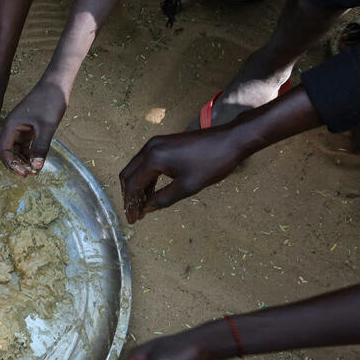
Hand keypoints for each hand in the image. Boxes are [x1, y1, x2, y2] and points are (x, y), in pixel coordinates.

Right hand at [0, 80, 66, 175]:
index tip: (23, 172)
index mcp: (10, 126)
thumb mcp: (47, 127)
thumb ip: (40, 147)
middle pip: (8, 152)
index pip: (3, 151)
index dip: (11, 164)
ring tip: (34, 170)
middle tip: (29, 174)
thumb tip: (36, 167)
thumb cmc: (49, 102)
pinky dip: (30, 154)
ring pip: (17, 150)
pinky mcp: (29, 128)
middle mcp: (12, 128)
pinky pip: (26, 145)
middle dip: (16, 164)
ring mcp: (21, 128)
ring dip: (23, 160)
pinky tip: (37, 160)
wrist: (57, 84)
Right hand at [119, 126, 245, 223]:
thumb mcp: (188, 186)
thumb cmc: (212, 163)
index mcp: (153, 158)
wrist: (231, 139)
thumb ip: (163, 199)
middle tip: (134, 214)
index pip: (133, 184)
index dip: (131, 204)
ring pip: (136, 168)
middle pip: (128, 174)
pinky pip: (146, 163)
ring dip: (137, 187)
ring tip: (142, 206)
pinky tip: (151, 192)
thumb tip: (146, 209)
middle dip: (129, 195)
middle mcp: (149, 148)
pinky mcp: (163, 143)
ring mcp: (155, 143)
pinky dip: (145, 178)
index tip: (133, 220)